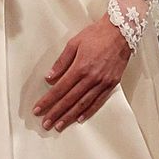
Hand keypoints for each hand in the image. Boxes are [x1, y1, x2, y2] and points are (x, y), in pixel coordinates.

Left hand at [33, 17, 130, 131]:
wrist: (121, 32)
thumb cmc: (95, 35)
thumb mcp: (73, 43)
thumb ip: (61, 62)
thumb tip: (49, 78)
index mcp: (80, 67)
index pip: (59, 89)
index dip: (48, 101)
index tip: (38, 110)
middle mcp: (91, 78)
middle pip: (70, 99)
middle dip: (56, 113)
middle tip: (45, 124)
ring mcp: (103, 83)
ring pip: (83, 104)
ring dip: (70, 116)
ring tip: (59, 125)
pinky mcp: (112, 84)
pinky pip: (98, 101)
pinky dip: (88, 111)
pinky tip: (79, 118)